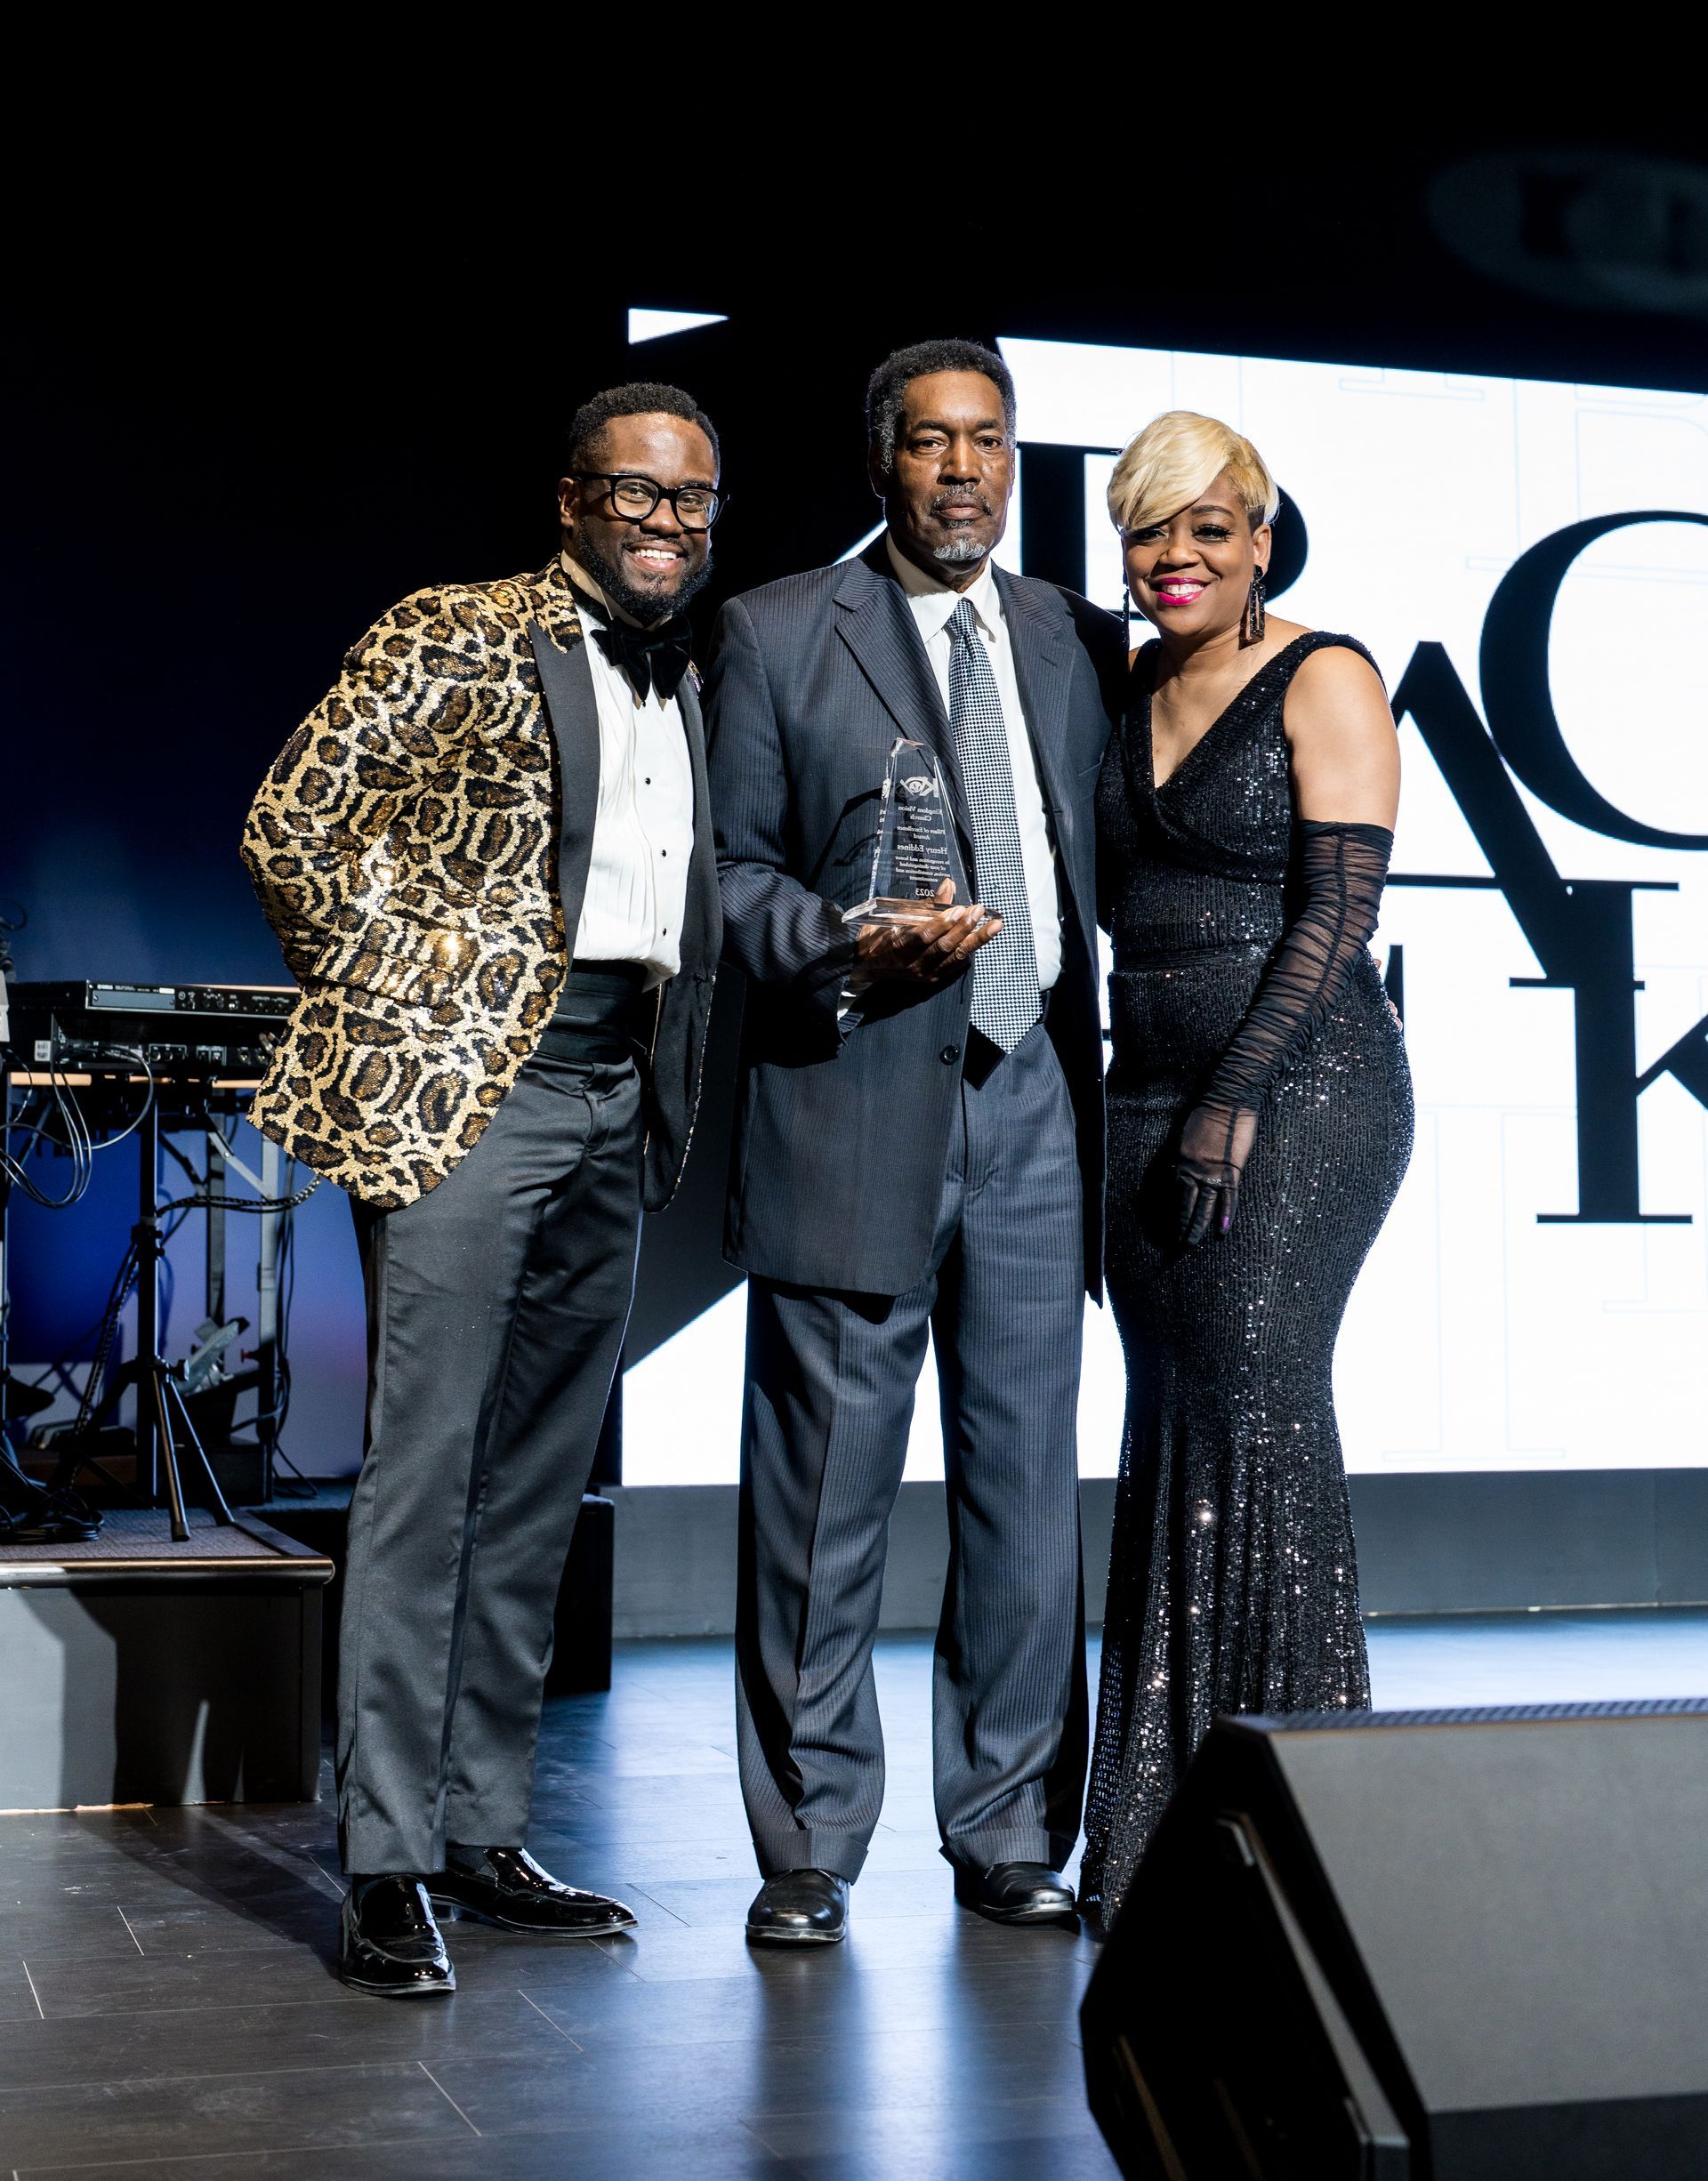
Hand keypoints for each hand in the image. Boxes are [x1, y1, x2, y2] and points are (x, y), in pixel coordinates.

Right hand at [852, 879, 1000, 989]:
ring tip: (994, 926)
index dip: (942, 923)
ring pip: (955, 957)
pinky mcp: (933, 979)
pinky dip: (969, 951)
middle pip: (944, 947)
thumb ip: (926, 904)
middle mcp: (913, 964)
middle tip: (980, 910)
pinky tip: (982, 939)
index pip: (923, 936)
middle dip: (965, 928)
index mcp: (899, 946)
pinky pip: (956, 965)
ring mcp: (925, 974)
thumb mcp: (896, 916)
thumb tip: (949, 884)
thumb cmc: (879, 936)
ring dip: (976, 940)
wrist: (867, 966)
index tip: (958, 908)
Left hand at [1174, 1101, 1257, 1247]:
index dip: (1169, 1215)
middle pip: (1183, 1205)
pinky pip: (1228, 1198)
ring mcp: (1212, 1173)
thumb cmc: (1205, 1115)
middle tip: (1174, 1248)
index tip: (1164, 1230)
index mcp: (1179, 1162)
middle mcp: (1192, 1171)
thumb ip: (1181, 1159)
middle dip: (1179, 1228)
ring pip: (1203, 1207)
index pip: (1171, 1195)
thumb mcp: (1184, 1138)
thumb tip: (1177, 1177)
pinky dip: (1226, 1215)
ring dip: (1197, 1228)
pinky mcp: (1231, 1171)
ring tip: (1191, 1246)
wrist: (1227, 1101)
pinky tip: (1222, 1232)